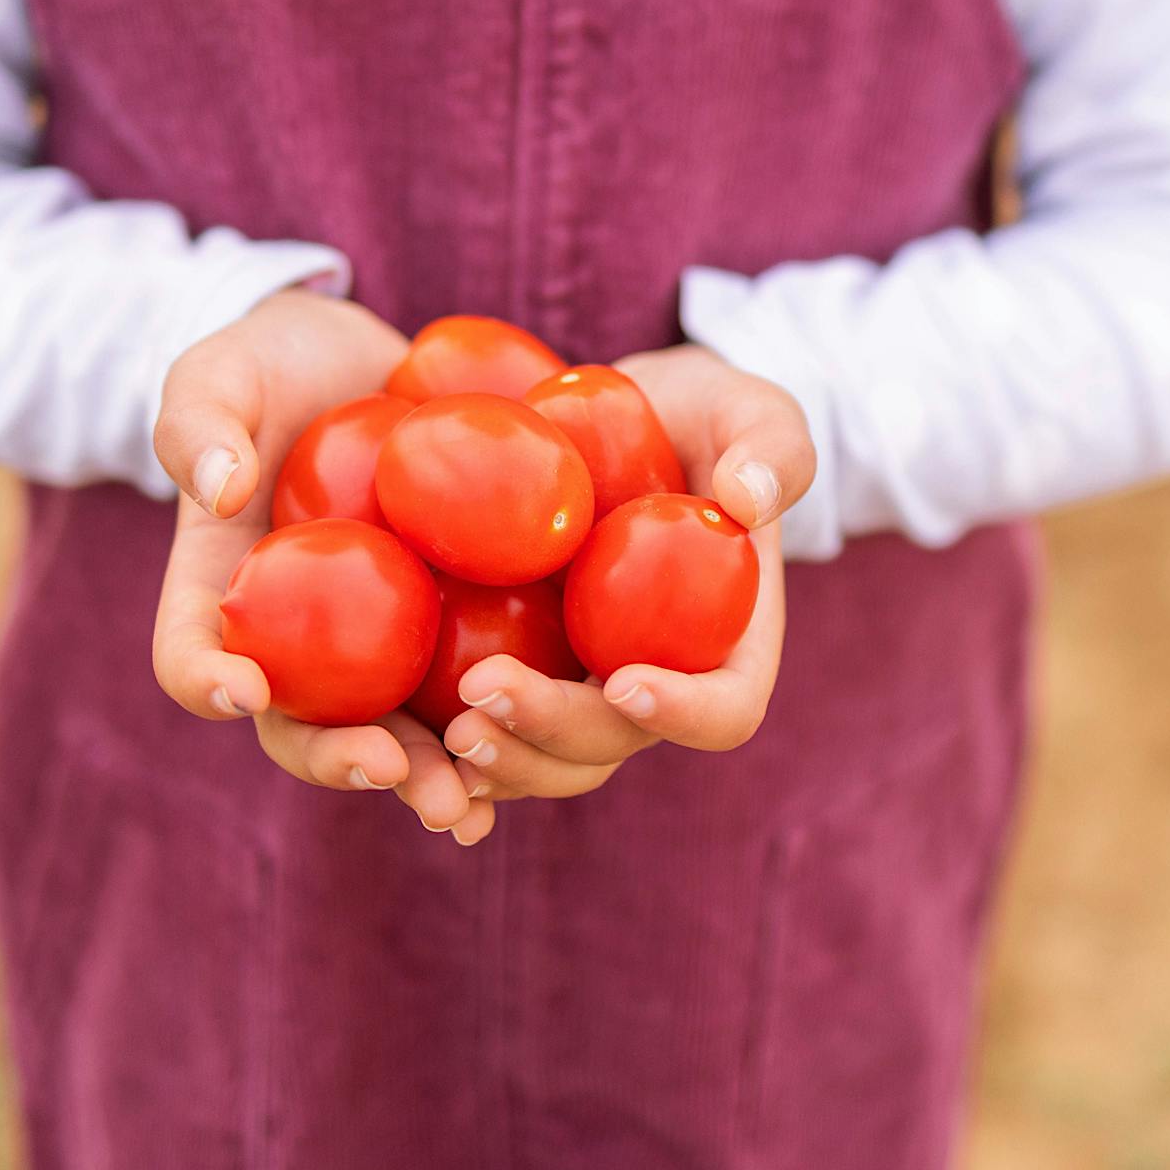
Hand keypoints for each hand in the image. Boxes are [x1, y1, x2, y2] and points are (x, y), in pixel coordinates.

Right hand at [149, 290, 494, 845]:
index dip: (208, 680)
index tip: (245, 691)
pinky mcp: (461, 622)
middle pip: (308, 725)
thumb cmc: (274, 366)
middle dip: (348, 761)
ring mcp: (384, 640)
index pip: (193, 653)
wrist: (368, 363)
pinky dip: (513, 722)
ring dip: (435, 774)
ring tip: (471, 805)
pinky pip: (484, 681)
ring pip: (401, 729)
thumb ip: (201, 418)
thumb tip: (219, 486)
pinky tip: (555, 735)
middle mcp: (303, 640)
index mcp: (226, 592)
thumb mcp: (222, 370)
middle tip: (395, 774)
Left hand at [440, 346, 814, 802]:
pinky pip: (492, 723)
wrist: (625, 419)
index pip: (724, 709)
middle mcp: (656, 684)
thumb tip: (749, 498)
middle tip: (485, 693)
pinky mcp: (524, 666)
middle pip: (614, 745)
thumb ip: (770, 446)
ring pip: (548, 758)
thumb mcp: (750, 411)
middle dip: (552, 733)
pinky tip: (399, 734)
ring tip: (444, 724)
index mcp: (728, 647)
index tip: (627, 680)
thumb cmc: (704, 417)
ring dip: (500, 756)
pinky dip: (450, 745)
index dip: (683, 713)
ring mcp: (584, 684)